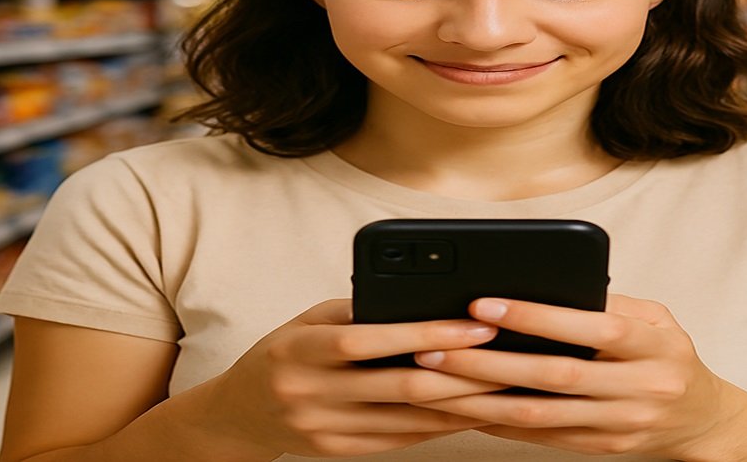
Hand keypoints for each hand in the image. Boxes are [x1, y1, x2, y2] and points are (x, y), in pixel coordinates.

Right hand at [197, 299, 505, 457]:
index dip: (429, 333)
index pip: (373, 339)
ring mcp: (325, 428)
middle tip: (509, 358)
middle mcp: (312, 391)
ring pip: (409, 419)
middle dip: (463, 373)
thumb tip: (424, 299)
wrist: (237, 415)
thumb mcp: (308, 321)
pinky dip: (439, 425)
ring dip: (462, 405)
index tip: (476, 325)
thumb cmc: (284, 353)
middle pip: (402, 385)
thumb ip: (359, 310)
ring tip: (502, 387)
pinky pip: (400, 439)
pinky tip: (468, 411)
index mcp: (303, 349)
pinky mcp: (338, 452)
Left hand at [408, 294, 741, 457]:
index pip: (590, 328)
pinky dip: (501, 422)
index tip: (484, 305)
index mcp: (651, 346)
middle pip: (555, 376)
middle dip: (490, 361)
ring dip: (484, 397)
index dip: (534, 318)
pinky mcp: (602, 449)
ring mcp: (620, 424)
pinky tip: (467, 406)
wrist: (701, 419)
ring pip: (542, 414)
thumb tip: (549, 285)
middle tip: (438, 346)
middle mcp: (639, 388)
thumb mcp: (656, 318)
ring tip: (439, 378)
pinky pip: (542, 436)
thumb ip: (610, 302)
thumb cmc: (668, 355)